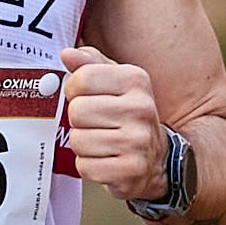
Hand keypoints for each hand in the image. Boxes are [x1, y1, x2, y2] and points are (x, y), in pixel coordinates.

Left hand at [57, 45, 169, 202]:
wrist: (157, 159)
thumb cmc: (129, 117)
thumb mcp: (116, 83)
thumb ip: (91, 64)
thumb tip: (67, 53)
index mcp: (136, 81)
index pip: (82, 78)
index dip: (74, 90)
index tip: (85, 97)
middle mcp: (140, 109)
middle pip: (77, 111)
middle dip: (79, 120)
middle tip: (95, 124)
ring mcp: (137, 142)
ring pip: (78, 141)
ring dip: (83, 144)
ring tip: (102, 142)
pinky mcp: (129, 171)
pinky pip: (85, 166)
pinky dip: (89, 166)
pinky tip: (105, 159)